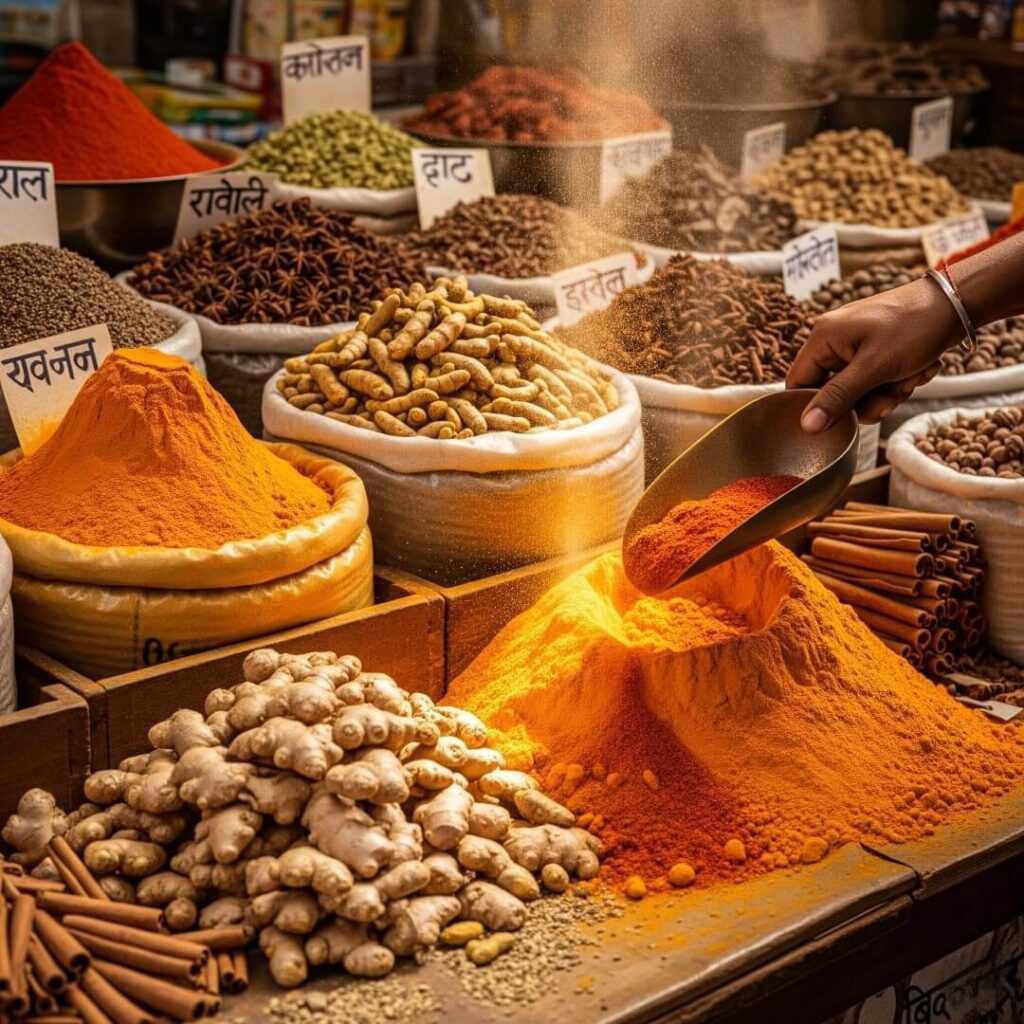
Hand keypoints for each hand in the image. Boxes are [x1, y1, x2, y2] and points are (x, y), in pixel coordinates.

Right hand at [787, 275, 961, 431]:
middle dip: (864, 400)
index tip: (841, 419)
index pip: (798, 384)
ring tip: (909, 378)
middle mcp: (833, 339)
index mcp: (823, 337)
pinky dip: (894, 381)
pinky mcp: (874, 348)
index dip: (816, 406)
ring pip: (856, 389)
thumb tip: (806, 426)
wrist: (956, 303)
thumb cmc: (913, 328)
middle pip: (831, 391)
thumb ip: (837, 398)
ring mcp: (855, 343)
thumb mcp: (873, 368)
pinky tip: (915, 370)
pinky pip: (873, 379)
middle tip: (889, 398)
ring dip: (884, 393)